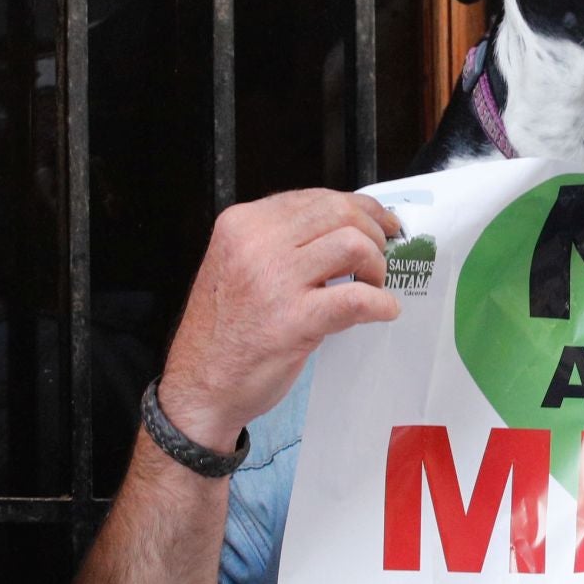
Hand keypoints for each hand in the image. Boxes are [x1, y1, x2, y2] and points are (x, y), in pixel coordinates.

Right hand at [157, 190, 403, 448]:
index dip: (359, 208)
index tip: (381, 223)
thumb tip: (343, 228)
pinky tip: (383, 311)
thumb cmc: (225, 331)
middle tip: (380, 259)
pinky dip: (381, 304)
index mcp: (241, 224)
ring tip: (373, 286)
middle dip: (374, 232)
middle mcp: (255, 243)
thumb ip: (281, 242)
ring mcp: (274, 281)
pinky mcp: (294, 320)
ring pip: (354, 245)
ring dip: (377, 265)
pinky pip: (357, 298)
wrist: (200, 386)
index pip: (314, 198)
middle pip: (339, 212)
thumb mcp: (240, 266)